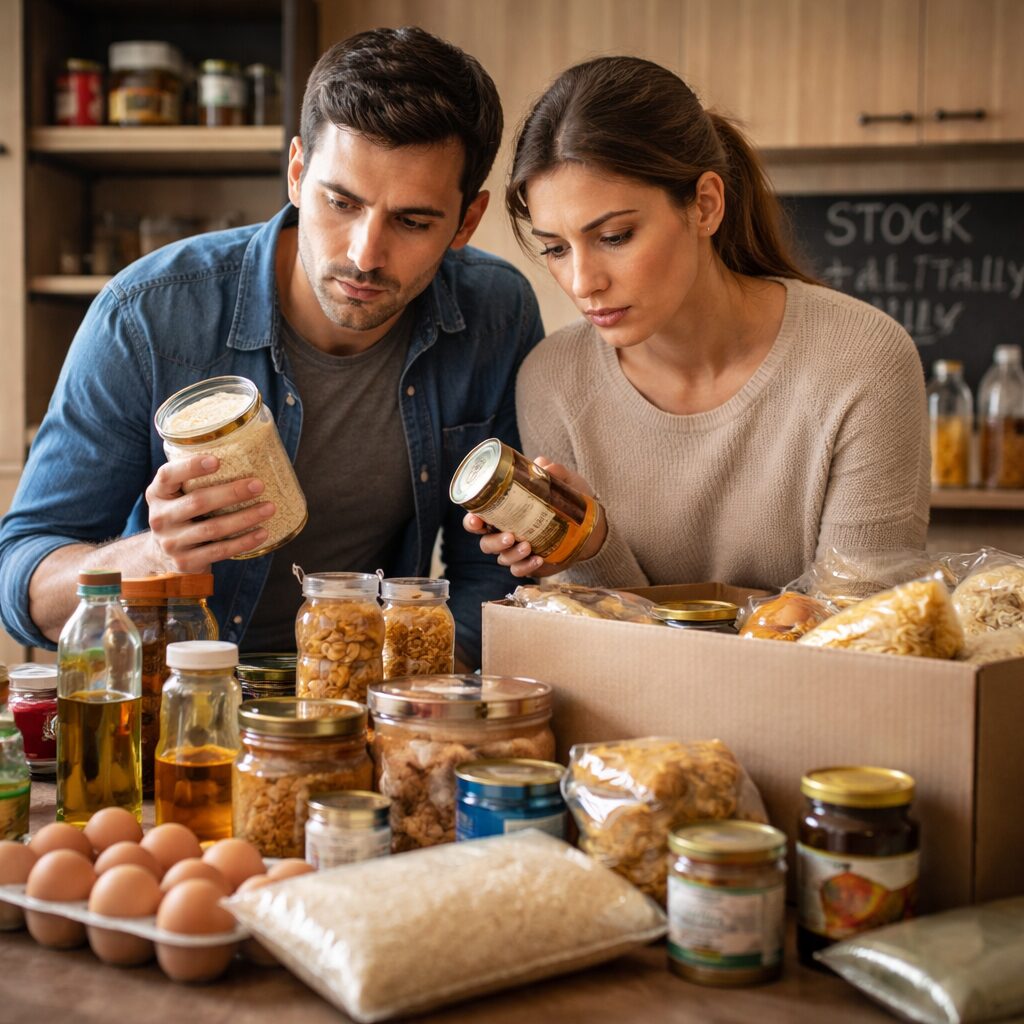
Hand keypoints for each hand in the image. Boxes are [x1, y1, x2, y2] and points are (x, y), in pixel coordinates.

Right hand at [145, 455, 275, 572]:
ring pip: (213, 529)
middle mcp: (160, 517)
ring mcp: (171, 542)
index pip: (168, 475)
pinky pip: (219, 551)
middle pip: (198, 502)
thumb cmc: (182, 514)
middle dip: (231, 493)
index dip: (190, 467)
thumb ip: (196, 479)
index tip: (217, 460)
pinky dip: (243, 542)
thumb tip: (246, 454)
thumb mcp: (178, 495)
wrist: (163, 555)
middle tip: (258, 485)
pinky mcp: (185, 561)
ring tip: (269, 508)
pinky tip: (262, 533)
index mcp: (157, 493)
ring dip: (245, 518)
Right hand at [462, 456, 606, 577]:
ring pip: (502, 557)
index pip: (478, 518)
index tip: (476, 519)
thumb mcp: (564, 482)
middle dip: (493, 541)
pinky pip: (519, 570)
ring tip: (527, 546)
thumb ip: (554, 471)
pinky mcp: (530, 564)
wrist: (591, 524)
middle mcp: (505, 532)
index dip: (472, 520)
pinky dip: (526, 566)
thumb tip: (543, 465)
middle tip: (510, 536)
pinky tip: (538, 559)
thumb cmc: (570, 500)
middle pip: (485, 543)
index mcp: (504, 512)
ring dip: (511, 554)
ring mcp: (516, 550)